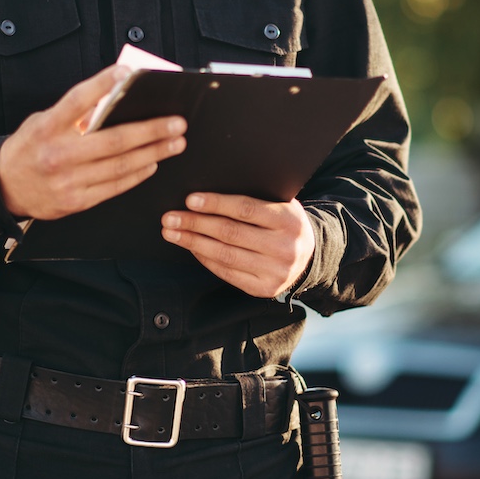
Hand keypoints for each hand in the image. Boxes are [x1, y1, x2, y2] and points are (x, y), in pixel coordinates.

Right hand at [0, 65, 186, 219]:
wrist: (3, 187)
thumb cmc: (28, 149)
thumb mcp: (42, 123)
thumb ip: (72, 114)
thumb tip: (113, 100)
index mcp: (47, 128)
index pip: (78, 100)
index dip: (103, 85)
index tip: (128, 73)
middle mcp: (58, 154)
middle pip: (113, 140)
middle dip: (151, 131)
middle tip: (176, 123)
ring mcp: (67, 181)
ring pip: (120, 166)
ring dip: (153, 153)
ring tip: (174, 143)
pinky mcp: (75, 201)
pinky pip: (114, 187)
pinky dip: (136, 174)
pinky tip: (151, 164)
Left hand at [161, 193, 314, 298]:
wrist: (310, 256)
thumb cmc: (284, 223)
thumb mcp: (280, 205)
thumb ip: (254, 197)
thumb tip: (209, 190)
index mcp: (288, 220)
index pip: (246, 209)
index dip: (216, 204)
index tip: (190, 200)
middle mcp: (284, 247)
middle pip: (230, 233)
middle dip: (195, 224)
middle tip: (169, 217)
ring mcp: (274, 271)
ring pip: (225, 255)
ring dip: (193, 243)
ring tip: (171, 232)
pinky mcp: (263, 289)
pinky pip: (226, 273)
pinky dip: (204, 258)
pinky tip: (190, 247)